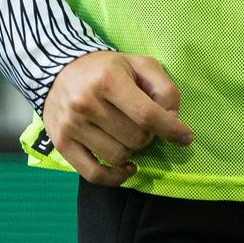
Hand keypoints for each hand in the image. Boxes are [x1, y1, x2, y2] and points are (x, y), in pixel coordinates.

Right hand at [43, 51, 192, 185]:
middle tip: (143, 124)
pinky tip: (126, 166)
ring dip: (132, 151)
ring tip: (128, 135)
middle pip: (135, 138)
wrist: (57, 70)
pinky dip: (115, 177)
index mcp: (108, 80)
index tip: (186, 138)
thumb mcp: (140, 65)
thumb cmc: (106, 69)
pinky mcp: (61, 144)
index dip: (171, 129)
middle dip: (148, 135)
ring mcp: (71, 126)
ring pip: (118, 156)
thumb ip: (164, 88)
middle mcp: (86, 103)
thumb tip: (173, 120)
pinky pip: (93, 174)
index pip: (146, 114)